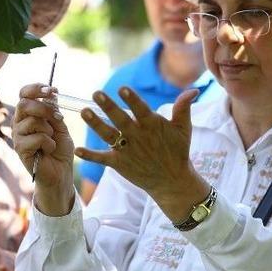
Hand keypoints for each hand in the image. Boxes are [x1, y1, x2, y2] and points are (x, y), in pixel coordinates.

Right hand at [13, 83, 75, 215]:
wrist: (60, 172)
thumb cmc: (59, 149)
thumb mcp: (60, 125)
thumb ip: (53, 111)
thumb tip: (52, 94)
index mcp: (28, 114)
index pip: (24, 93)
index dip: (36, 88)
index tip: (53, 90)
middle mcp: (19, 122)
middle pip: (24, 104)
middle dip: (44, 108)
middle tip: (58, 118)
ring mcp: (18, 136)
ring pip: (32, 121)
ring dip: (49, 130)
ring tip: (52, 140)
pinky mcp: (20, 149)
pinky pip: (37, 137)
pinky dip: (49, 143)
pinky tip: (49, 150)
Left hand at [75, 87, 209, 221]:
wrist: (172, 181)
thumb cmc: (177, 151)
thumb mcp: (183, 129)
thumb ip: (183, 108)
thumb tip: (193, 90)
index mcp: (152, 125)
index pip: (141, 110)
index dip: (132, 100)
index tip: (122, 89)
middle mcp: (138, 137)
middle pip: (121, 119)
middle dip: (109, 106)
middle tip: (96, 93)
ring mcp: (127, 150)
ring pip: (108, 135)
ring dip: (95, 124)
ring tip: (84, 111)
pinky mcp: (119, 164)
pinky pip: (102, 159)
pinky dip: (90, 155)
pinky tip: (77, 150)